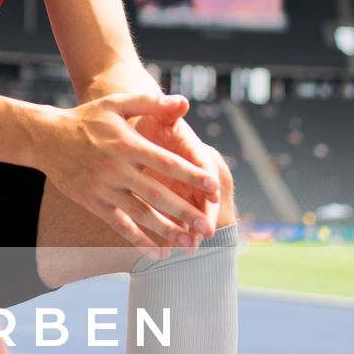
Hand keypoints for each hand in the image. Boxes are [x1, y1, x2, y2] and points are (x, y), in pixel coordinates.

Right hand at [40, 91, 218, 251]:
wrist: (46, 138)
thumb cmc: (86, 119)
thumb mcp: (116, 104)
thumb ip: (150, 103)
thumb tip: (183, 101)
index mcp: (128, 144)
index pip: (167, 162)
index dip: (191, 175)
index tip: (213, 187)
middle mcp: (118, 169)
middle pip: (158, 194)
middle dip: (185, 212)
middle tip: (207, 227)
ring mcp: (105, 188)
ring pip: (141, 214)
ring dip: (166, 231)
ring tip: (189, 244)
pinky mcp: (94, 202)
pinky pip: (120, 225)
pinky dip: (139, 241)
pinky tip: (158, 254)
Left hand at [132, 105, 230, 246]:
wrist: (140, 131)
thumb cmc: (148, 122)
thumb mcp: (156, 114)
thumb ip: (167, 110)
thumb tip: (181, 101)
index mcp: (192, 152)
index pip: (205, 166)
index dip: (208, 178)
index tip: (213, 191)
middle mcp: (191, 174)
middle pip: (203, 197)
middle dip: (204, 214)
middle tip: (206, 231)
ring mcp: (182, 189)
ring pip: (190, 213)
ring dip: (191, 230)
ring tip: (190, 247)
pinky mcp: (169, 201)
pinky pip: (173, 221)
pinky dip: (172, 234)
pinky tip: (168, 251)